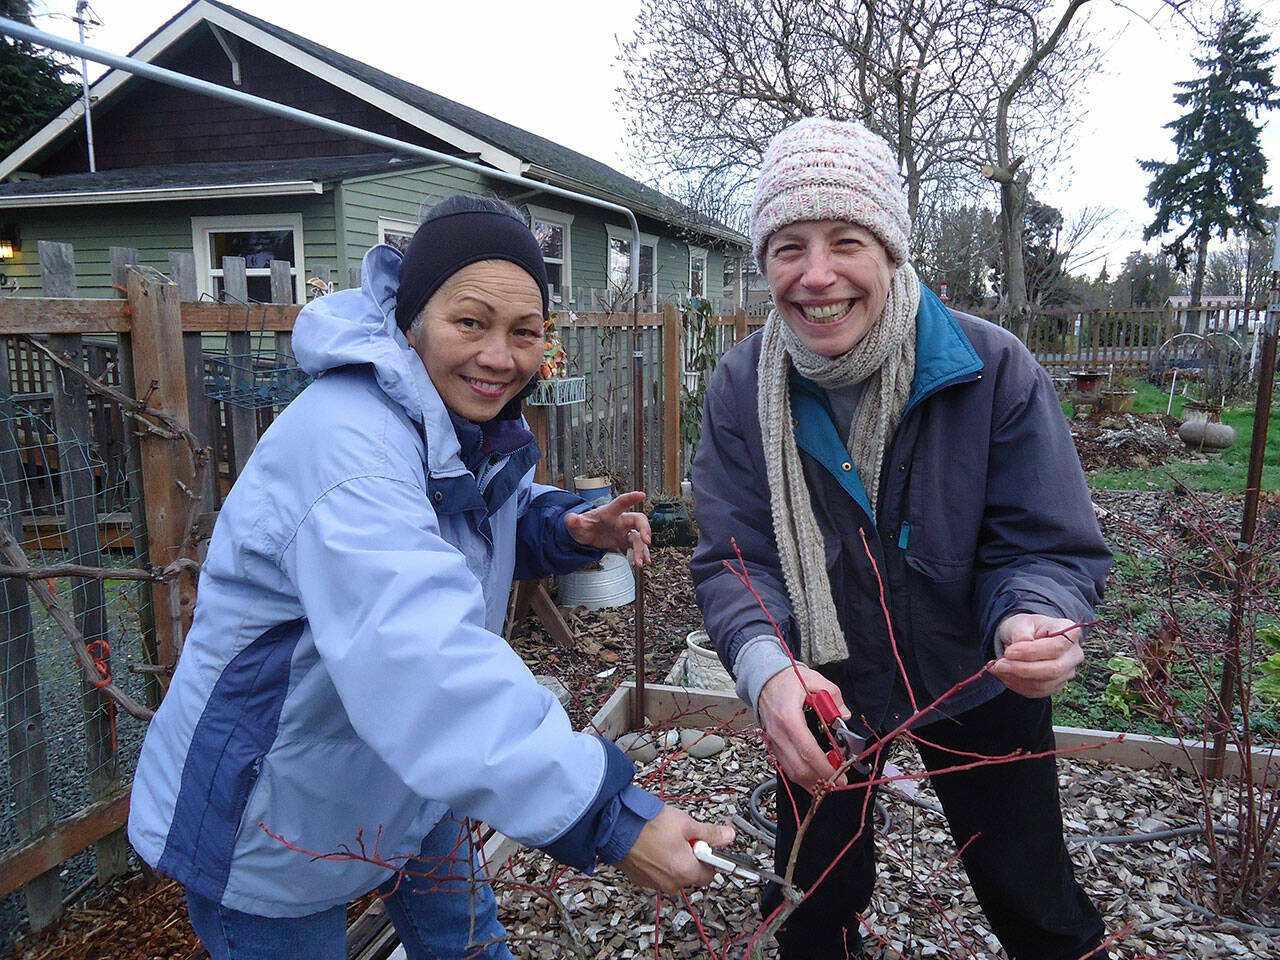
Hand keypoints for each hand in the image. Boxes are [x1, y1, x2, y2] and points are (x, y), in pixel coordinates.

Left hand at [563, 490, 651, 566]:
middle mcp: (620, 519)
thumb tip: (570, 519)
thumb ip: (573, 521)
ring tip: (642, 562)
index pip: (621, 502)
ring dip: (643, 549)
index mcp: (609, 512)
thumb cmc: (583, 525)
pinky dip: (642, 554)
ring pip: (639, 536)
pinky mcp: (625, 540)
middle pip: (638, 519)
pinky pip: (638, 546)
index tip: (641, 495)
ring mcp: (624, 530)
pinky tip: (644, 563)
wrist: (586, 534)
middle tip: (646, 540)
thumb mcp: (575, 524)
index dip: (631, 498)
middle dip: (645, 528)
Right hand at [618, 805, 734, 893]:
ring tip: (665, 838)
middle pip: (691, 875)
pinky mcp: (639, 879)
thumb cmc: (647, 824)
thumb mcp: (686, 823)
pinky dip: (658, 862)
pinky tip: (652, 845)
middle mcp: (670, 883)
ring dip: (674, 860)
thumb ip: (710, 833)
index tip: (706, 845)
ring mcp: (653, 883)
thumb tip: (727, 836)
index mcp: (685, 872)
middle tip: (684, 837)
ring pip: (673, 874)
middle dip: (691, 858)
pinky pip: (657, 874)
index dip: (710, 857)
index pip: (710, 874)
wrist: (615, 825)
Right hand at [757, 665, 849, 791]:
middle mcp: (778, 734)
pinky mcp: (773, 744)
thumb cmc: (787, 680)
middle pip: (799, 768)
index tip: (840, 776)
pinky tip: (814, 777)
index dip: (825, 768)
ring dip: (810, 782)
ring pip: (791, 771)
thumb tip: (844, 715)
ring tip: (829, 784)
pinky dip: (800, 775)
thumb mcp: (814, 679)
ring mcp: (773, 741)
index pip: (808, 751)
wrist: (763, 679)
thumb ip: (833, 695)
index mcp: (789, 718)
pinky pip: (786, 766)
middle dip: (820, 780)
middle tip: (839, 782)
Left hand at [990, 612, 1084, 698]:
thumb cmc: (1027, 628)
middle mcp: (1073, 654)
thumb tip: (1019, 646)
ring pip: (1044, 684)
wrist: (1026, 638)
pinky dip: (1017, 685)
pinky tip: (1005, 675)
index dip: (1032, 652)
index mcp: (1069, 632)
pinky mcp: (1056, 686)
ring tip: (999, 667)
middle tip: (999, 664)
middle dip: (1022, 669)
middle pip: (1053, 669)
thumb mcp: (1020, 622)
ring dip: (1017, 678)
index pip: (1057, 646)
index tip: (1009, 652)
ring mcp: (1067, 672)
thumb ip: (1021, 633)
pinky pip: (1037, 692)